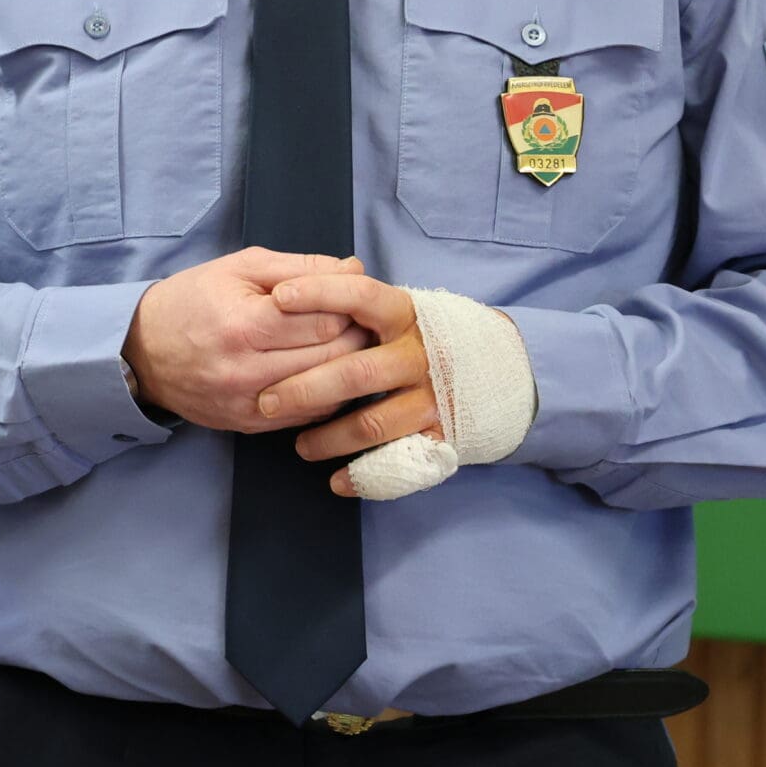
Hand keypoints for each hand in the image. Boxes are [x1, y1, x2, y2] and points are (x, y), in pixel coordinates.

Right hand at [123, 248, 374, 432]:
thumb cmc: (192, 300)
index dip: (349, 308)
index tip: (357, 300)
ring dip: (345, 369)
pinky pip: (305, 416)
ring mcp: (246, 404)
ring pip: (323, 392)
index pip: (323, 322)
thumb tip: (354, 269)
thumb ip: (300, 267)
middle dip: (355, 338)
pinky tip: (325, 374)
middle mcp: (245, 371)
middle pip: (329, 359)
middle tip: (363, 323)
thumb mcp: (240, 268)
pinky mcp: (247, 425)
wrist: (141, 350)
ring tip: (349, 347)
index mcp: (243, 325)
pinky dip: (324, 395)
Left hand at [261, 272, 439, 495]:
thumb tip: (294, 285)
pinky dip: (365, 476)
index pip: (360, 294)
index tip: (278, 297)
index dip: (320, 293)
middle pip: (358, 372)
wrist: (498, 371)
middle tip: (267, 401)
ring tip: (298, 446)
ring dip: (329, 438)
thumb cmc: (421, 336)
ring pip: (373, 422)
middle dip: (306, 388)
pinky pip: (398, 462)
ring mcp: (432, 397)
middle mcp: (420, 353)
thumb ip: (353, 299)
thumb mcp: (396, 308)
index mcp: (404, 312)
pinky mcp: (440, 434)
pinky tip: (338, 481)